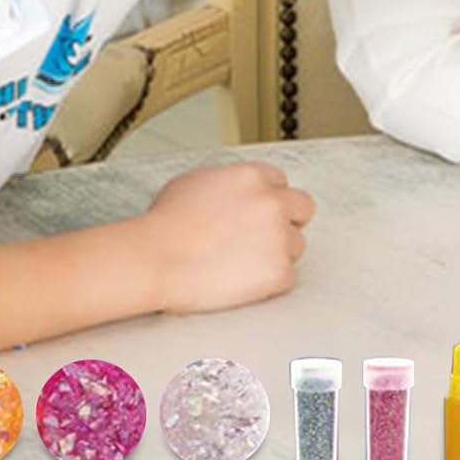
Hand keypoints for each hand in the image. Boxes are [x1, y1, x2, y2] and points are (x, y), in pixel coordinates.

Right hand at [141, 162, 314, 312]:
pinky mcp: (279, 271)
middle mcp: (272, 202)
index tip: (258, 213)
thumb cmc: (164, 226)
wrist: (156, 259)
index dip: (268, 199)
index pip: (281, 183)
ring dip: (275, 254)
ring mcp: (279, 236)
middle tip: (262, 238)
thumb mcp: (194, 182)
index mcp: (253, 177)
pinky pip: (288, 276)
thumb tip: (234, 192)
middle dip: (287, 221)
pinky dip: (269, 282)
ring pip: (295, 245)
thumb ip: (226, 181)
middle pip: (302, 208)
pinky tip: (242, 281)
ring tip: (240, 263)